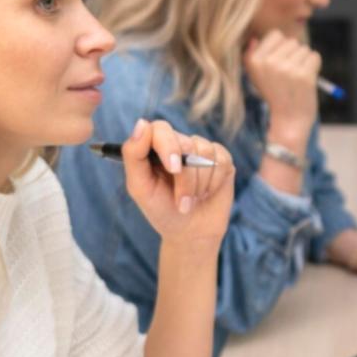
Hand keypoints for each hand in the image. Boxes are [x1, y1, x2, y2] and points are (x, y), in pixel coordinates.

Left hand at [121, 119, 235, 247]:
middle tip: (182, 201)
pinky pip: (221, 161)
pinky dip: (214, 182)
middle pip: (186, 143)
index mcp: (155, 147)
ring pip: (205, 153)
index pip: (160, 128)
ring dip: (198, 184)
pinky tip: (207, 193)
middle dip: (185, 178)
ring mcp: (202, 150)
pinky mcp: (222, 159)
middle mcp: (179, 143)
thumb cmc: (161, 209)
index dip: (168, 145)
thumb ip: (133, 155)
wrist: (190, 232)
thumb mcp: (140, 188)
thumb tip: (142, 123)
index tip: (172, 169)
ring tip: (192, 200)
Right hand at [244, 30, 319, 143]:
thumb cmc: (275, 96)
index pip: (276, 35)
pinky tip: (307, 79)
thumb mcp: (256, 77)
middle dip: (294, 55)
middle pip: (292, 41)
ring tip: (297, 79)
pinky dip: (315, 66)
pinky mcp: (304, 76)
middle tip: (290, 75)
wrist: (289, 121)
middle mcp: (269, 63)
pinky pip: (315, 57)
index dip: (282, 48)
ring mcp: (287, 69)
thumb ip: (252, 57)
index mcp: (256, 61)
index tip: (281, 64)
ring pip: (304, 49)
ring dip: (304, 62)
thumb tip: (255, 38)